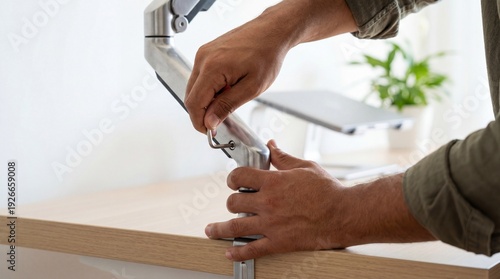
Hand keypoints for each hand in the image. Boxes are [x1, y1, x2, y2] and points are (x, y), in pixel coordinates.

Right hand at [185, 13, 288, 132]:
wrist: (272, 31)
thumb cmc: (267, 54)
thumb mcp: (251, 88)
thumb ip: (227, 106)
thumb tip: (209, 122)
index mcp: (213, 68)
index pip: (194, 103)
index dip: (199, 122)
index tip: (209, 131)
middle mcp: (203, 58)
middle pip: (190, 96)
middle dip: (202, 113)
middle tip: (219, 121)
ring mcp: (203, 53)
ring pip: (194, 87)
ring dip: (206, 100)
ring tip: (228, 100)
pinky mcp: (207, 52)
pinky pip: (200, 76)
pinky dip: (209, 88)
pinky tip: (227, 88)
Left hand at [205, 141, 434, 260]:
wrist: (344, 213)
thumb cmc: (327, 190)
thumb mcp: (304, 167)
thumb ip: (282, 157)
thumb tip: (271, 145)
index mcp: (273, 182)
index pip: (239, 176)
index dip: (233, 177)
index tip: (234, 181)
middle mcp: (268, 203)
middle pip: (233, 202)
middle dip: (232, 200)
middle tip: (235, 202)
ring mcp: (271, 224)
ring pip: (235, 227)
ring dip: (219, 229)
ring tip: (211, 230)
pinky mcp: (279, 242)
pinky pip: (252, 250)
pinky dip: (238, 253)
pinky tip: (230, 253)